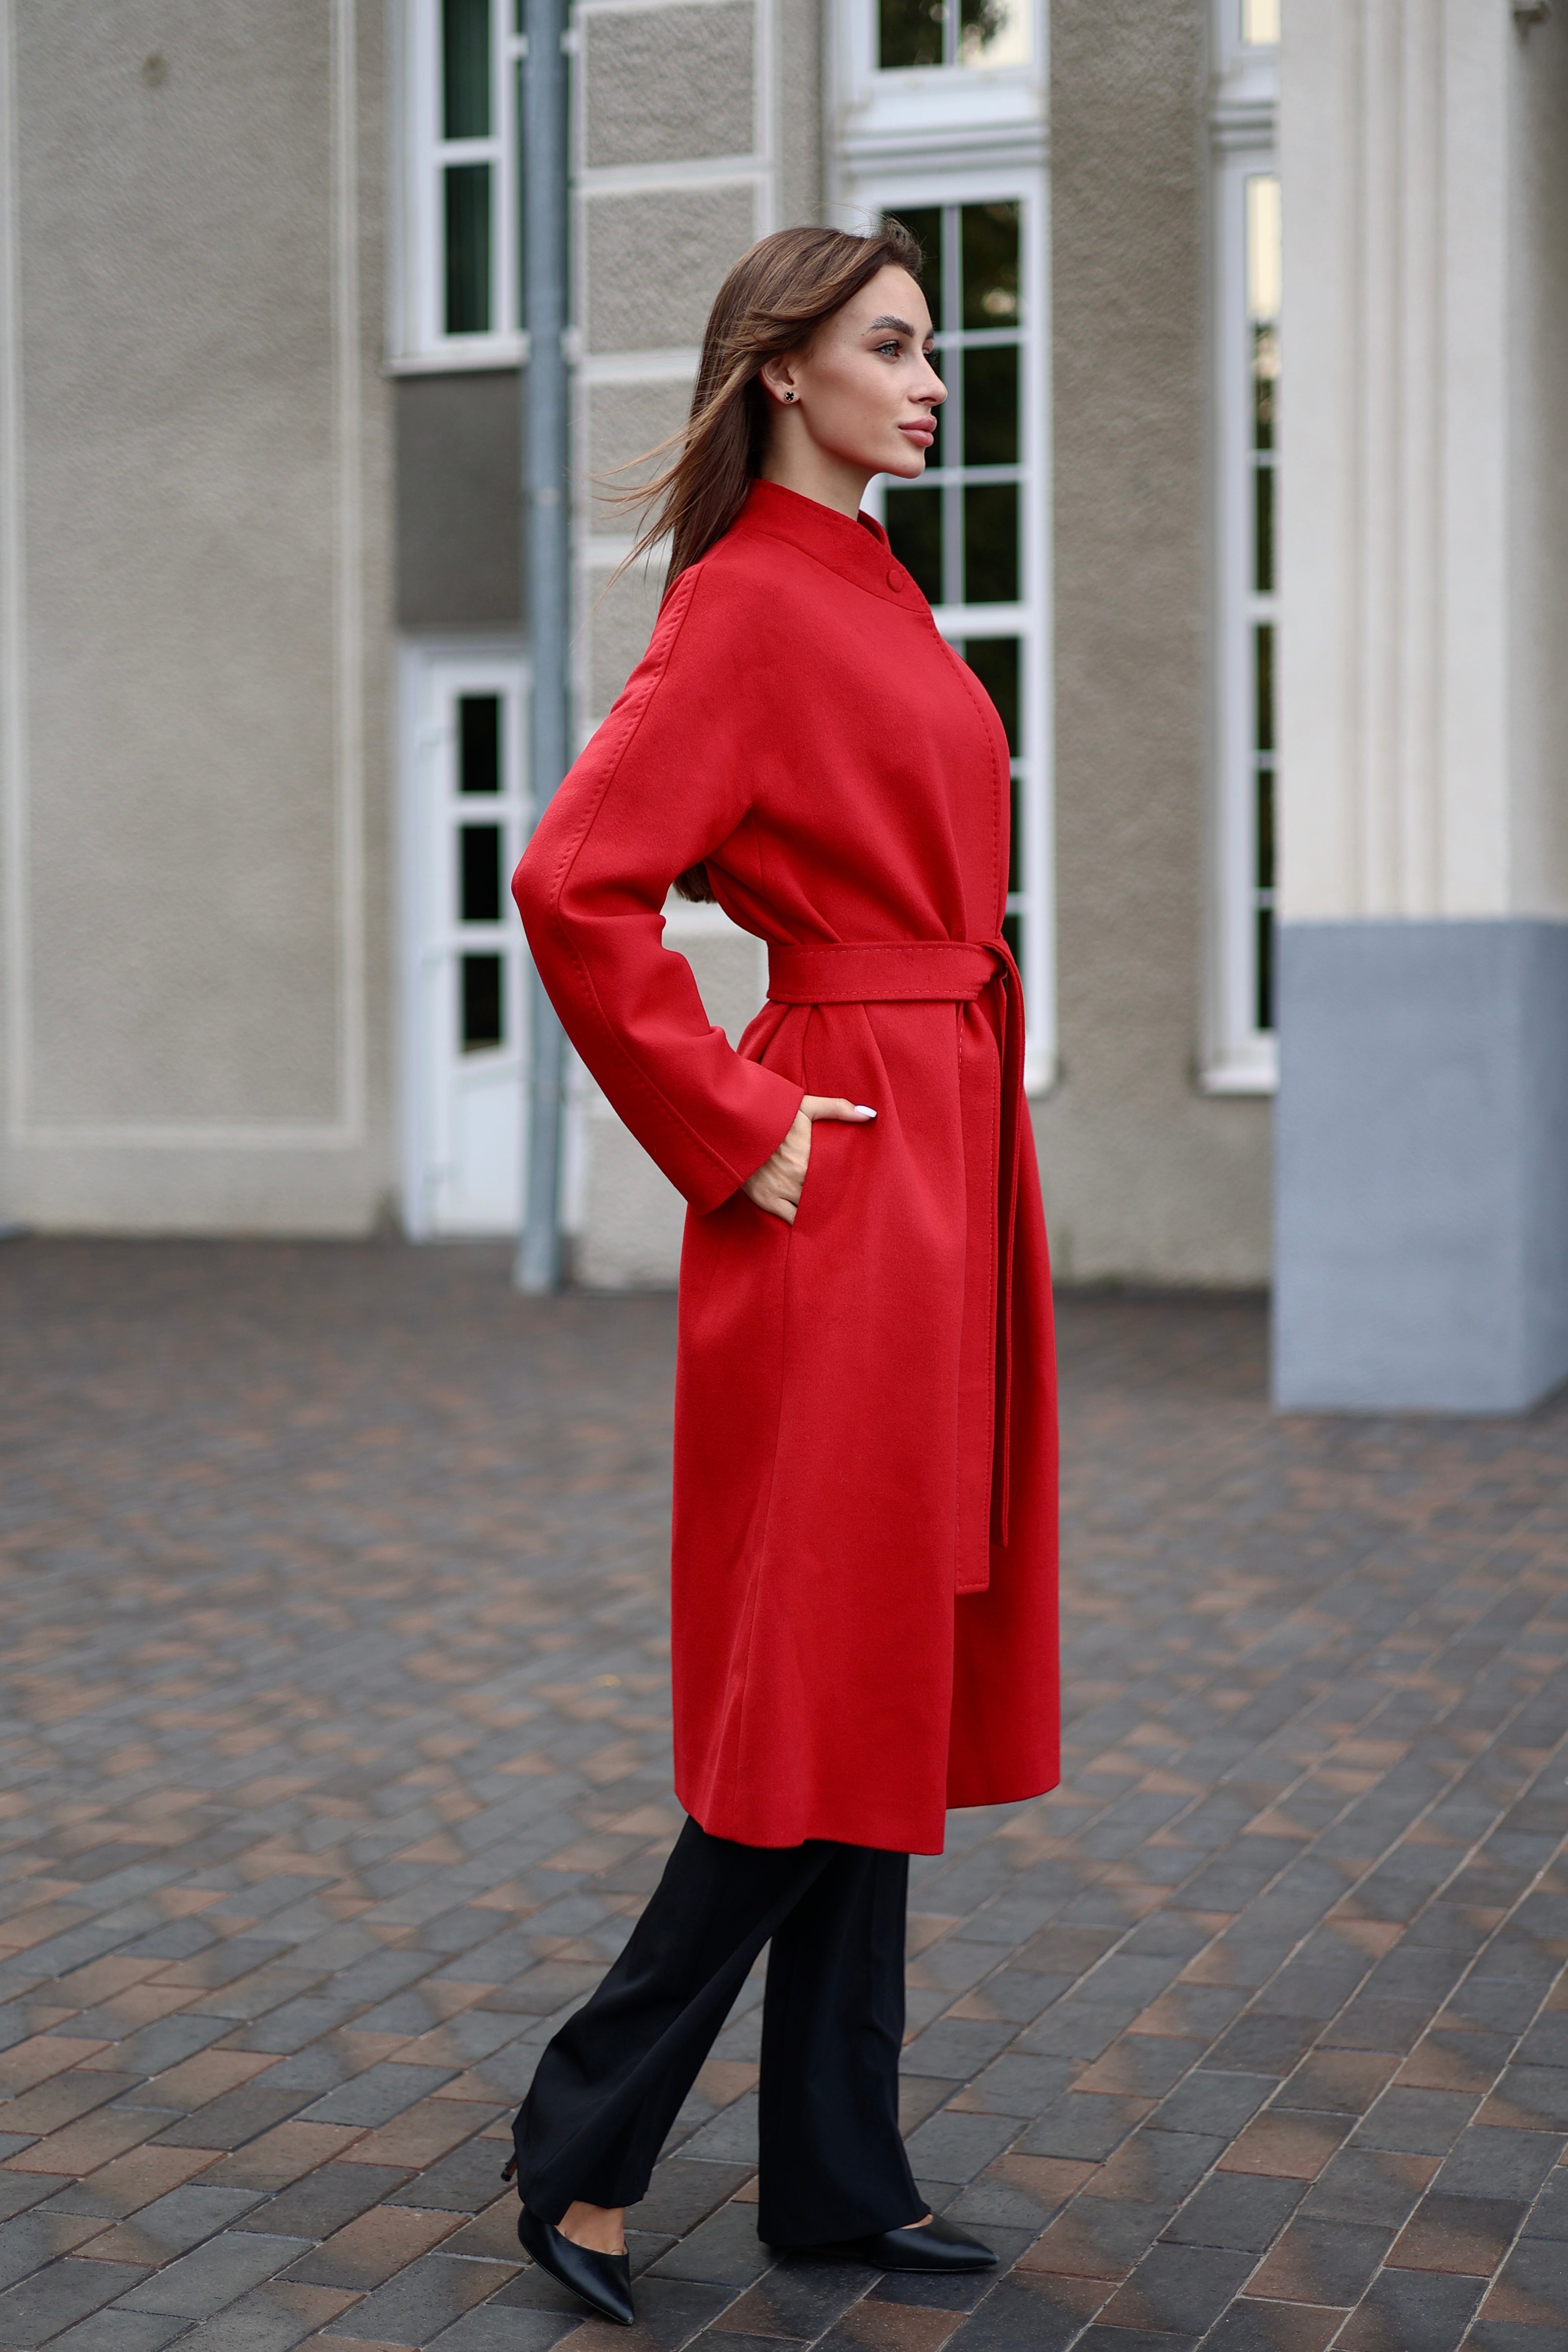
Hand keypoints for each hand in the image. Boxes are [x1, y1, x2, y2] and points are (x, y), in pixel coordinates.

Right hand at [743, 1096, 875, 1224]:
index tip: (856, 1187)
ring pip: (810, 1210)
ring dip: (819, 1211)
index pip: (837, 1179)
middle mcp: (796, 1179)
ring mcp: (780, 1192)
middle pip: (825, 1196)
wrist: (731, 1124)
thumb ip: (837, 1109)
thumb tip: (870, 1115)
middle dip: (834, 1199)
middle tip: (848, 1204)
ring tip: (832, 1213)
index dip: (846, 1184)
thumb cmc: (770, 1114)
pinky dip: (801, 1221)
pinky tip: (811, 1220)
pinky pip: (790, 1219)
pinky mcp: (765, 1200)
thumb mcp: (804, 1106)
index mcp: (808, 1159)